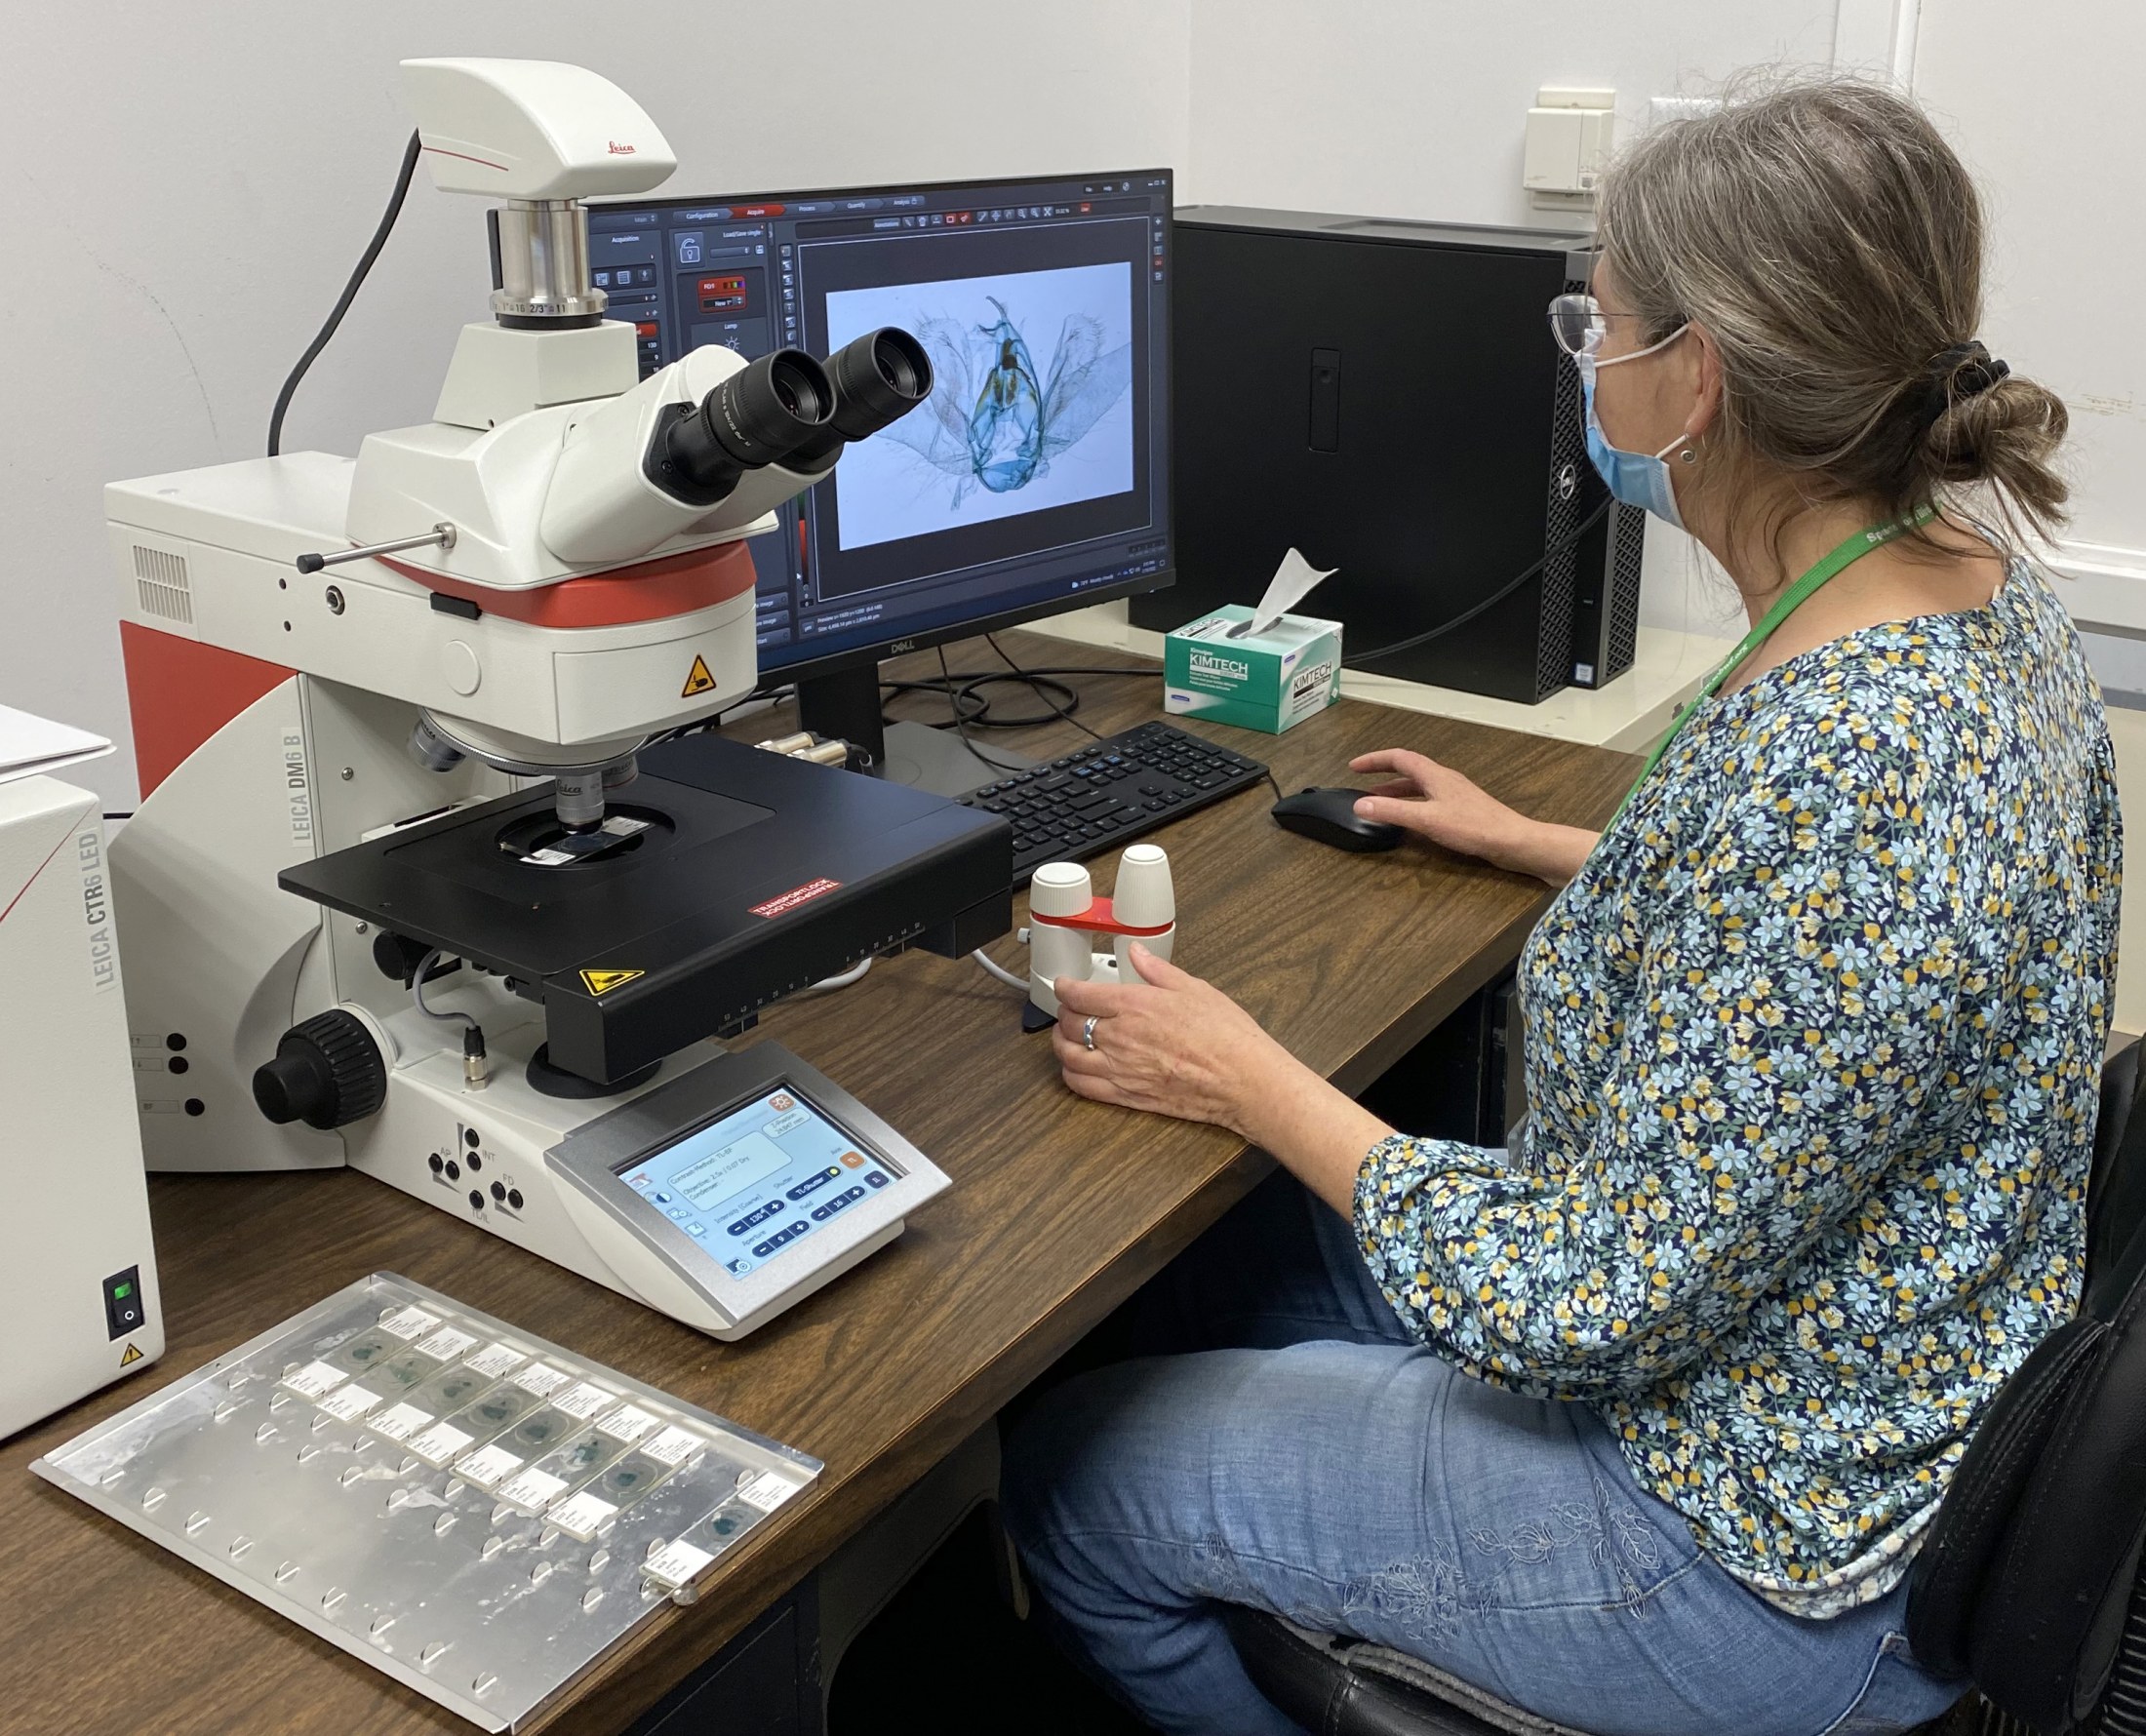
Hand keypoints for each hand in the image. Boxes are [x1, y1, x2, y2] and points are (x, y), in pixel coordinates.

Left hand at [1051, 944, 1299, 1136]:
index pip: (1081, 995)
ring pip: (1069, 1057)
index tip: (1064, 985)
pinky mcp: (1127, 1096)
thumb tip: (1137, 953)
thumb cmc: (1227, 1036)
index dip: (1065, 988)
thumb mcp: (1194, 989)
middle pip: (1071, 1024)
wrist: (1243, 1080)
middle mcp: (1121, 1038)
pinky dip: (1071, 1075)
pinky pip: (1083, 1087)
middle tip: (1069, 1009)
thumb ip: (1157, 971)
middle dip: (1064, 1014)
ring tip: (1067, 1037)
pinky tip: (1077, 1068)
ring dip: (1061, 1044)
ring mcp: (1121, 1070)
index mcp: (1135, 1006)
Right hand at [1347, 748, 1530, 860]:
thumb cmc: (1473, 827)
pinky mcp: (1461, 809)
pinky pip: (1428, 799)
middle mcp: (1444, 780)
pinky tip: (1409, 817)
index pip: (1398, 758)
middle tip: (1362, 781)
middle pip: (1408, 769)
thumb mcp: (1426, 819)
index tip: (1354, 767)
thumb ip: (1392, 811)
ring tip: (1378, 801)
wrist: (1510, 840)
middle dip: (1382, 774)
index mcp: (1434, 775)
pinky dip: (1411, 803)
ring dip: (1396, 791)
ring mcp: (1454, 794)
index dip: (1374, 760)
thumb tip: (1360, 804)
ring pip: (1418, 785)